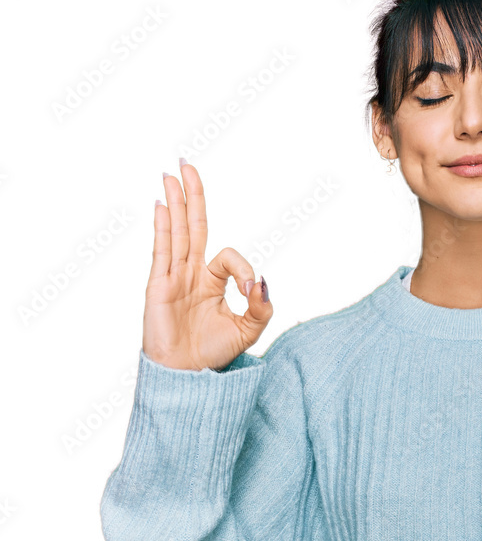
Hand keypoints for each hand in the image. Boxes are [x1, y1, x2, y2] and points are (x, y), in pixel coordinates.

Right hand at [143, 161, 272, 369]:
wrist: (187, 376)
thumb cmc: (213, 354)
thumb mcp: (249, 329)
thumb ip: (262, 306)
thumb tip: (262, 280)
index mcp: (212, 282)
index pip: (227, 256)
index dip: (243, 267)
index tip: (250, 289)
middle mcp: (191, 274)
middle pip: (193, 226)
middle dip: (192, 195)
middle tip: (187, 164)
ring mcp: (173, 277)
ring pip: (177, 232)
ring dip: (176, 201)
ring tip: (172, 173)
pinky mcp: (158, 286)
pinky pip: (162, 250)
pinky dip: (163, 226)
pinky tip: (162, 204)